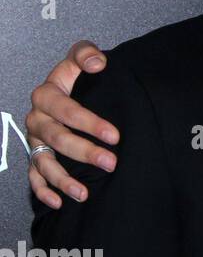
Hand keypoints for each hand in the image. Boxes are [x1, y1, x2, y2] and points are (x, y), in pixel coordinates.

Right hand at [26, 41, 114, 208]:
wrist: (67, 88)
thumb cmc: (77, 76)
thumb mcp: (81, 57)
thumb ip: (87, 54)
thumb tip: (97, 63)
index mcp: (46, 95)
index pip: (67, 111)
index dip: (90, 124)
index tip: (115, 136)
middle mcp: (37, 119)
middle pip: (58, 139)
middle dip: (84, 153)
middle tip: (111, 163)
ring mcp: (35, 140)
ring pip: (44, 163)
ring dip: (63, 180)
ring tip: (84, 193)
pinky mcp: (36, 155)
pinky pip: (34, 177)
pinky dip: (44, 191)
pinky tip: (60, 202)